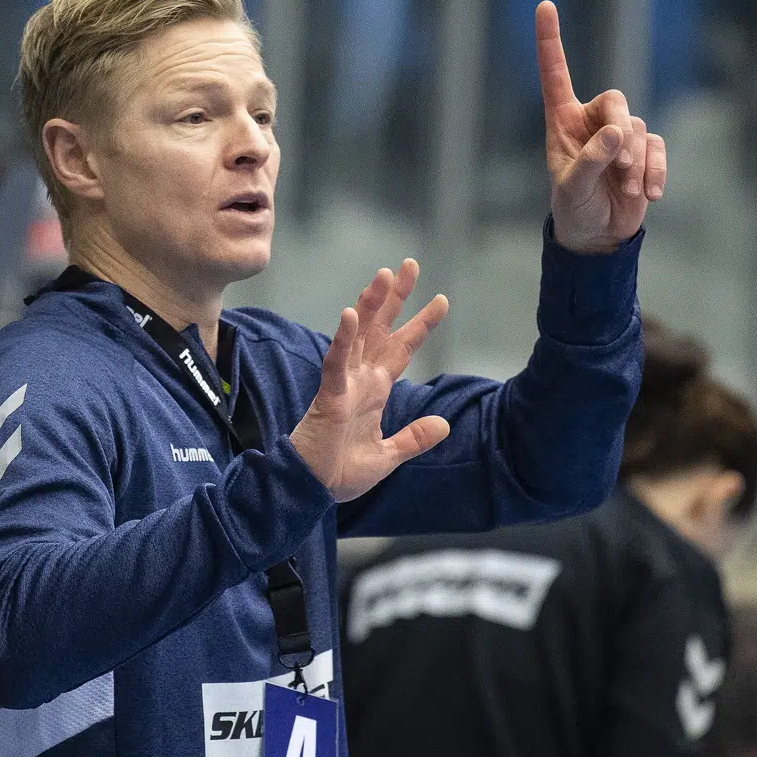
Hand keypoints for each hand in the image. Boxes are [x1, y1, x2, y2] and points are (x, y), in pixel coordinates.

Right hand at [290, 259, 450, 502]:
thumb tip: (444, 425)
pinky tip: (349, 315)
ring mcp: (344, 384)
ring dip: (370, 305)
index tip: (441, 299)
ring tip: (384, 275)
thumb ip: (414, 438)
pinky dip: (342, 339)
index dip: (421, 325)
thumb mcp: (388, 456)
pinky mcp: (329, 396)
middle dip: (396, 298)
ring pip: (359, 335)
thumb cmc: (341, 472)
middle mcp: (361, 379)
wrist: (312, 491)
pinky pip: (335, 362)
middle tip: (410, 264)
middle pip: (381, 329)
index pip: (401, 348)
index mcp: (375, 390)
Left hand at [536, 0, 666, 254]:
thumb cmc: (574, 209)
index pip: (556, 74)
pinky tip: (649, 196)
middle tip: (621, 168)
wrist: (598, 237)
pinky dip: (656, 171)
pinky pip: (657, 148)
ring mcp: (620, 136)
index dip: (551, 41)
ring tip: (628, 190)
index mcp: (562, 121)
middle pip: (615, 101)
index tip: (545, 6)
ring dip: (636, 163)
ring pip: (638, 129)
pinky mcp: (644, 152)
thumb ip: (592, 160)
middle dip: (621, 134)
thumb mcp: (574, 188)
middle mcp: (591, 121)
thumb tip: (617, 134)